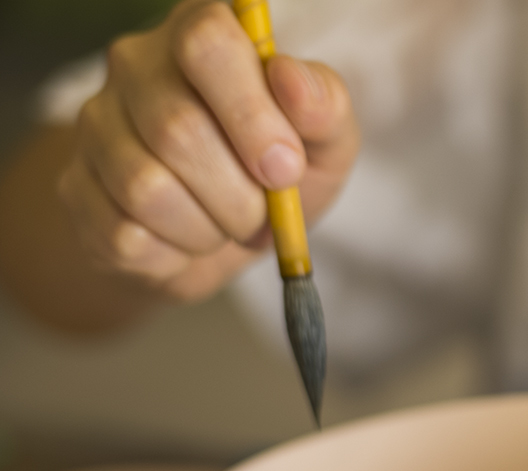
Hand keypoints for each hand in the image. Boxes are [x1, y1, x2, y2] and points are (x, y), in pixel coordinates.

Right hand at [59, 0, 358, 302]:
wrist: (228, 236)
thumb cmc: (276, 173)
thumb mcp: (325, 142)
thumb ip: (324, 106)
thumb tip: (291, 81)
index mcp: (203, 33)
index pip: (206, 42)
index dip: (250, 113)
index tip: (286, 167)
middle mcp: (136, 65)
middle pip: (176, 128)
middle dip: (240, 194)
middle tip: (263, 212)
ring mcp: (96, 124)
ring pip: (145, 188)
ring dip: (209, 228)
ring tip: (228, 225)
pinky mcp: (76, 188)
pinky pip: (125, 235)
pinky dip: (176, 254)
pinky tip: (189, 239)